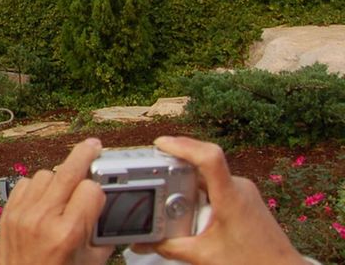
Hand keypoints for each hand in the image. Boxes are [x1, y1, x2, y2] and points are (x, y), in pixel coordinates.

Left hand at [0, 138, 112, 264]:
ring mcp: (21, 213)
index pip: (90, 189)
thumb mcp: (91, 262)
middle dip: (83, 155)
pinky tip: (44, 199)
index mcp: (67, 233)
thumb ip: (102, 234)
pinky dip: (36, 187)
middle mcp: (43, 218)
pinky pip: (24, 183)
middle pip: (67, 171)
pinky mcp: (7, 213)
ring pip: (45, 175)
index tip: (101, 197)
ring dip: (58, 179)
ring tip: (66, 192)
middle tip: (93, 146)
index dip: (99, 191)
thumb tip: (110, 208)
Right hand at [135, 136, 306, 263]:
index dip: (183, 145)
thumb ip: (170, 247)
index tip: (160, 143)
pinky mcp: (244, 198)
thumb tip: (143, 242)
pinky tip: (187, 204)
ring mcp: (243, 191)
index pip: (209, 157)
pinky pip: (216, 184)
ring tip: (167, 188)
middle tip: (153, 168)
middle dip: (176, 161)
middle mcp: (239, 188)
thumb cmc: (253, 262)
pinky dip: (198, 189)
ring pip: (209, 174)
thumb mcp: (204, 255)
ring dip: (187, 178)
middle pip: (203, 161)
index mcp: (231, 197)